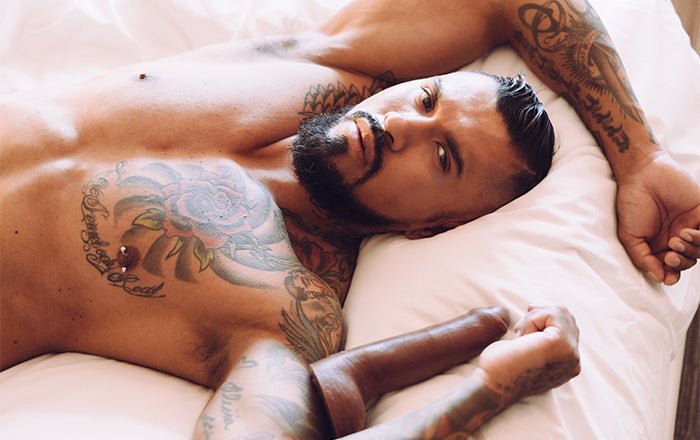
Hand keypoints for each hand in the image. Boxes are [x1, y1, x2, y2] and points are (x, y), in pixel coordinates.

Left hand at [474, 305, 579, 405]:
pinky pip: (551, 314)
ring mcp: (570, 353)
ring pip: (560, 313)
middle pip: (568, 317)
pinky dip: (532, 319)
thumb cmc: (501, 369)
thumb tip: (541, 312)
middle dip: (541, 315)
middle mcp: (573, 361)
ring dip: (535, 318)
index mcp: (568, 365)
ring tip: (520, 335)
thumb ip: (541, 338)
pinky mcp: (561, 343)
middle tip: (520, 328)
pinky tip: (521, 337)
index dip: (545, 319)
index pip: (569, 328)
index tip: (524, 327)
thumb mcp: (527, 352)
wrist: (492, 384)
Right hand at [615, 154, 699, 285]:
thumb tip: (661, 277)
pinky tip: (686, 232)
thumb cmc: (631, 203)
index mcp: (658, 245)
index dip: (672, 274)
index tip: (669, 276)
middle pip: (689, 261)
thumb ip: (642, 258)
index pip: (672, 267)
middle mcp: (676, 237)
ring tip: (677, 240)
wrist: (642, 174)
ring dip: (692, 251)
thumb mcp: (629, 236)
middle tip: (670, 255)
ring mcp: (690, 225)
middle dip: (682, 263)